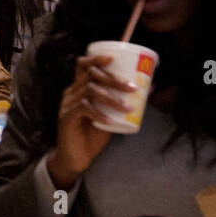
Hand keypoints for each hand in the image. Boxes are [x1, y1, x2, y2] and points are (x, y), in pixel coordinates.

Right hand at [46, 54, 133, 189]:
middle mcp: (71, 93)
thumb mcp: (110, 116)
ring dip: (111, 98)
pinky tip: (111, 121)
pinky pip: (84, 110)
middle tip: (133, 88)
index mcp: (79, 89)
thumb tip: (148, 90)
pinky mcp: (67, 118)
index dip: (95, 59)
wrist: (75, 158)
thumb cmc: (92, 135)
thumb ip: (121, 104)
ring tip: (127, 108)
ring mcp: (68, 105)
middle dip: (113, 80)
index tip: (112, 58)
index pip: (82, 66)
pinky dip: (99, 114)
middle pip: (90, 76)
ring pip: (89, 92)